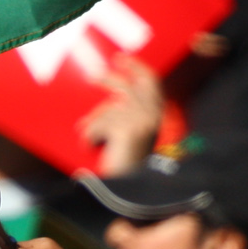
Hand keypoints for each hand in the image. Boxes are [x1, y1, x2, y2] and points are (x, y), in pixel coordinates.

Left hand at [80, 56, 162, 175]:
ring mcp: (141, 121)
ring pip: (106, 111)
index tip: (121, 59)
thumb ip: (128, 112)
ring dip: (94, 125)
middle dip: (110, 80)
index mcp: (158, 114)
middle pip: (127, 88)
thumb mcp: (133, 131)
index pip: (151, 81)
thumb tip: (111, 97)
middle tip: (94, 77)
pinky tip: (91, 147)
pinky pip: (98, 125)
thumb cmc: (127, 162)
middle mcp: (153, 115)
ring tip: (90, 140)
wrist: (128, 189)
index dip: (136, 67)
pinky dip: (90, 137)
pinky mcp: (126, 130)